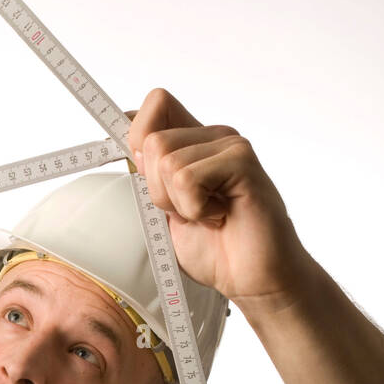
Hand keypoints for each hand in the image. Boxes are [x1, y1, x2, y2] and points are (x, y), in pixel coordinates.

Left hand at [126, 88, 312, 307]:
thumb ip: (150, 178)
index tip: (144, 173)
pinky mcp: (242, 162)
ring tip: (208, 216)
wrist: (254, 279)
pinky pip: (187, 179)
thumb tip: (128, 148)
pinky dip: (195, 209)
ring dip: (178, 204)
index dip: (136, 135)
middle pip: (151, 140)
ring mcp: (230, 146)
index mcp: (194, 143)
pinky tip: (220, 216)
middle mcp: (213, 137)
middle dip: (158, 190)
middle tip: (191, 211)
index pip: (154, 104)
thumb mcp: (167, 212)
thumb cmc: (216, 249)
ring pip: (167, 162)